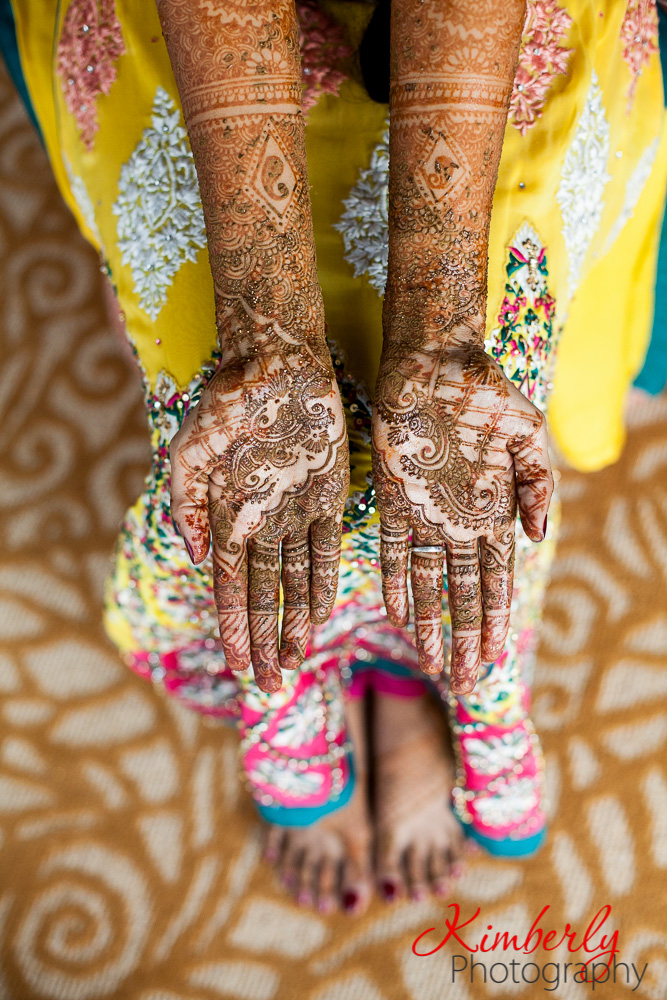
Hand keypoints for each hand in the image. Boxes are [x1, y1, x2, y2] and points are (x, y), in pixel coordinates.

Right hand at [170, 329, 348, 693]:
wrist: (275, 363)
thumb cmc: (227, 403)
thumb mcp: (192, 452)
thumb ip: (188, 505)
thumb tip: (196, 558)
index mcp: (226, 516)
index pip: (230, 589)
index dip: (235, 630)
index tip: (239, 671)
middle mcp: (262, 523)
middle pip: (263, 597)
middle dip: (264, 642)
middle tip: (269, 688)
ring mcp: (296, 513)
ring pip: (295, 584)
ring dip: (294, 624)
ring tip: (295, 665)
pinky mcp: (331, 497)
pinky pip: (328, 551)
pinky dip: (323, 586)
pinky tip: (321, 618)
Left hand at [372, 338, 552, 694]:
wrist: (436, 362)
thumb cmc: (486, 395)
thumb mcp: (528, 438)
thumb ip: (538, 487)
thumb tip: (537, 538)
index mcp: (493, 512)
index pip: (495, 580)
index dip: (495, 619)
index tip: (496, 657)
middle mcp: (457, 522)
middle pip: (462, 593)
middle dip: (465, 636)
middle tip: (466, 681)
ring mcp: (423, 515)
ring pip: (427, 582)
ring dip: (430, 622)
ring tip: (433, 663)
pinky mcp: (391, 500)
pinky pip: (391, 551)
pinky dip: (395, 583)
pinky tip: (398, 616)